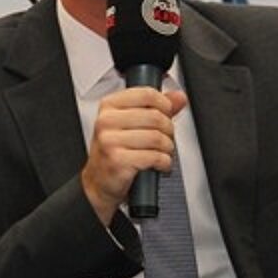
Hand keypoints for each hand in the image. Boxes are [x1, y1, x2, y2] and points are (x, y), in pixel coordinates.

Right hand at [81, 87, 187, 223]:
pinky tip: (160, 164)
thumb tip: (179, 97)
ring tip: (163, 153)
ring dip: (168, 148)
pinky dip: (164, 162)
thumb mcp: (131, 124)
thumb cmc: (115, 152)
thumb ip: (156, 108)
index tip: (166, 114)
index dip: (164, 105)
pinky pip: (154, 157)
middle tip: (166, 139)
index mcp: (109, 106)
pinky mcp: (118, 161)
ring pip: (157, 138)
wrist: (98, 182)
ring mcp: (110, 141)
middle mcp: (106, 121)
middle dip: (168, 130)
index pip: (147, 94)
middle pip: (155, 117)